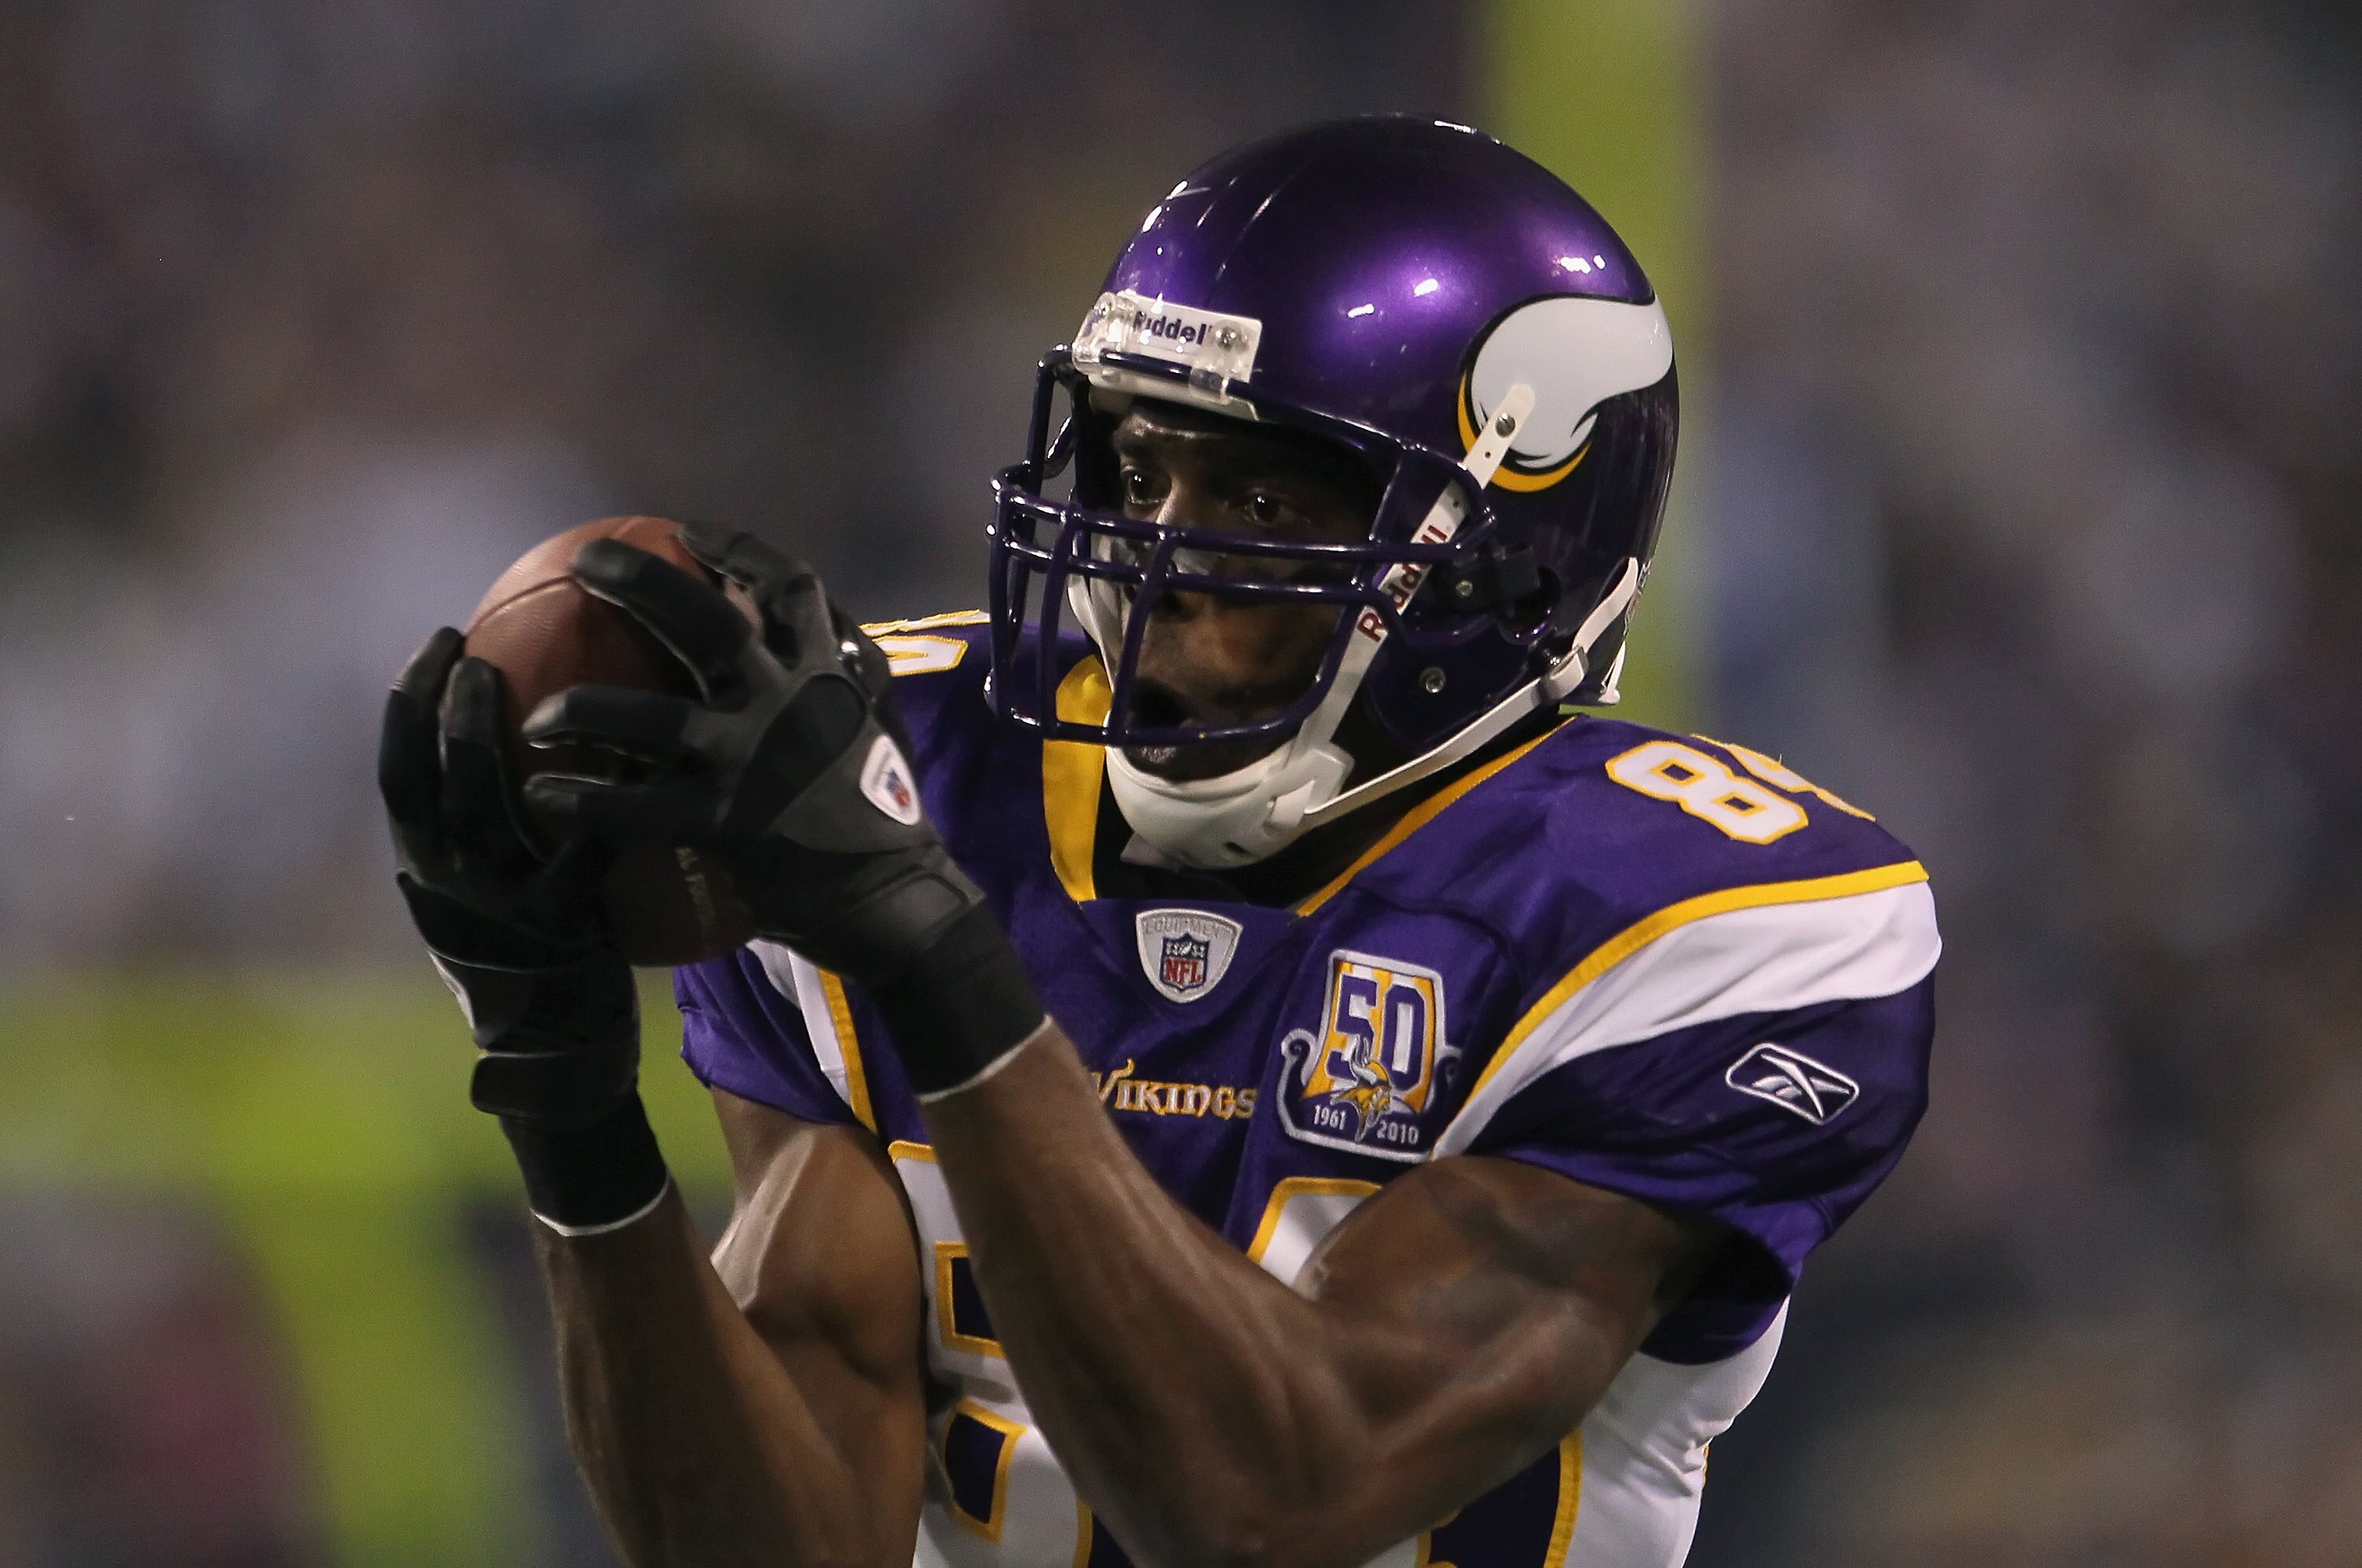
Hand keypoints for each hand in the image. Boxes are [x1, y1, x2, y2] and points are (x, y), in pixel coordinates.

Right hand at [378, 627, 665, 1226]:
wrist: (559, 1051)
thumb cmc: (529, 950)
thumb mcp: (482, 890)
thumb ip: (483, 822)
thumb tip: (507, 721)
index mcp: (422, 870)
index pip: (398, 773)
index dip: (410, 703)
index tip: (439, 639)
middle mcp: (450, 886)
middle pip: (436, 782)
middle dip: (447, 709)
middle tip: (477, 649)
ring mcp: (503, 905)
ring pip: (492, 810)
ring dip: (499, 744)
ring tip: (534, 686)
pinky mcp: (561, 925)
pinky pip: (581, 848)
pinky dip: (601, 796)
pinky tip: (632, 745)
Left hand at [520, 523, 1042, 1095]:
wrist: (895, 899)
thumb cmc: (884, 814)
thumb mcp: (878, 724)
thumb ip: (845, 674)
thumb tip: (822, 626)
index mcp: (834, 673)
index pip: (790, 586)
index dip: (738, 549)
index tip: (688, 533)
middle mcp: (793, 703)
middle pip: (706, 621)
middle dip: (639, 580)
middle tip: (584, 561)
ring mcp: (756, 763)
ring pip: (649, 717)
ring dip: (582, 708)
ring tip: (536, 715)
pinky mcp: (726, 824)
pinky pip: (632, 808)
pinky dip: (581, 800)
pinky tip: (543, 796)